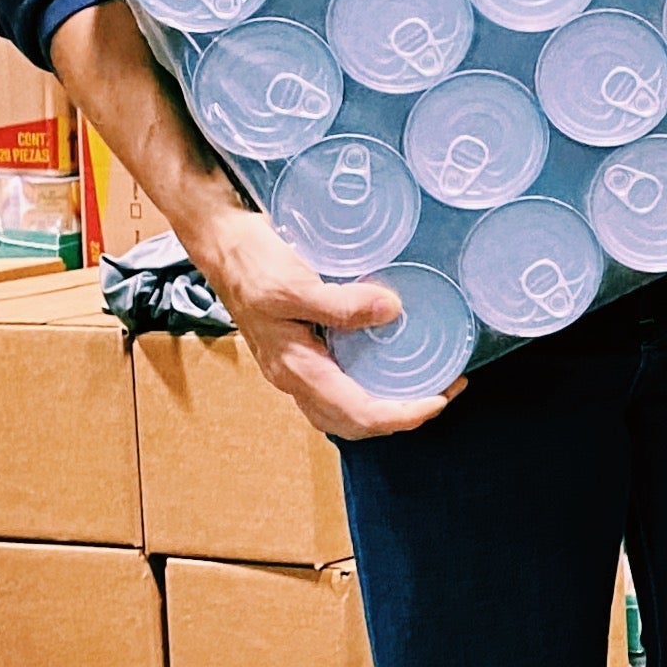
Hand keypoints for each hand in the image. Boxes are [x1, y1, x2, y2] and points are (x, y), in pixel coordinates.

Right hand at [194, 208, 461, 439]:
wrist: (222, 244)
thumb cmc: (251, 264)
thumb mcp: (294, 282)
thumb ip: (340, 304)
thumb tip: (392, 312)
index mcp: (295, 368)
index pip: (356, 413)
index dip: (402, 414)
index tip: (440, 399)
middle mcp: (294, 377)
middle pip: (353, 422)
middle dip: (401, 416)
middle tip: (444, 392)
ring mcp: (295, 367)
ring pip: (344, 410)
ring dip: (386, 407)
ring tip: (425, 385)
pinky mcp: (299, 352)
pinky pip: (339, 386)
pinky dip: (370, 387)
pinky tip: (390, 366)